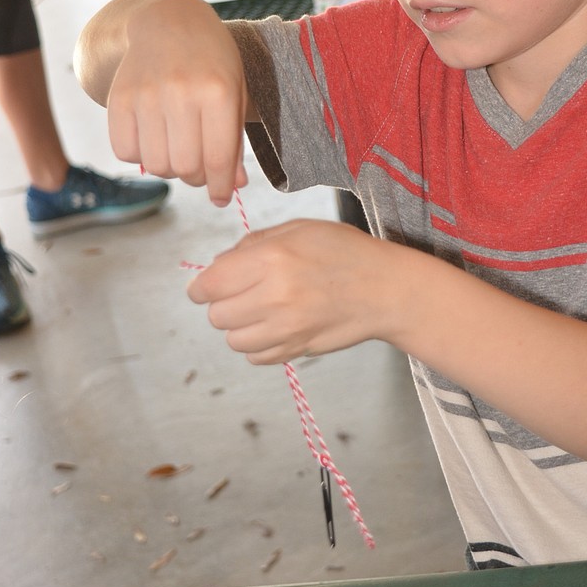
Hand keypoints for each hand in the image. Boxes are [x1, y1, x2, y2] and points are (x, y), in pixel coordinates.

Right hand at [104, 0, 248, 203]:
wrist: (169, 22)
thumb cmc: (212, 62)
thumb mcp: (234, 93)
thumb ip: (233, 141)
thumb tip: (233, 187)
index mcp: (218, 91)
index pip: (218, 159)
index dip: (221, 187)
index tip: (221, 198)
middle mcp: (180, 92)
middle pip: (186, 167)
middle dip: (197, 177)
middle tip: (201, 167)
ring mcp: (146, 94)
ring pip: (156, 165)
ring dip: (170, 168)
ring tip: (179, 148)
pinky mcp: (118, 98)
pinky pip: (125, 152)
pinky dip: (140, 155)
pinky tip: (154, 136)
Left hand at [187, 219, 402, 362]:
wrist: (385, 288)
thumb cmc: (345, 252)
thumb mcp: (299, 229)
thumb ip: (254, 243)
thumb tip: (220, 264)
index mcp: (272, 259)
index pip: (210, 285)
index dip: (201, 288)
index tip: (203, 288)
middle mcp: (275, 296)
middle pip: (217, 315)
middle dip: (223, 304)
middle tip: (243, 294)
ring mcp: (287, 328)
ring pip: (234, 340)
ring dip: (241, 327)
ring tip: (262, 311)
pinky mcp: (297, 349)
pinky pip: (256, 358)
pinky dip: (259, 345)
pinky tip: (276, 326)